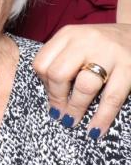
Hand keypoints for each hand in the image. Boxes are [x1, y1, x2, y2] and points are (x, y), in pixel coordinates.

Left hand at [34, 23, 130, 137]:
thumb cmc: (101, 44)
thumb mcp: (78, 42)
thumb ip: (62, 59)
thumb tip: (50, 94)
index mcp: (68, 34)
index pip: (42, 62)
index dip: (44, 84)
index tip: (50, 95)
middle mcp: (86, 41)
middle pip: (58, 74)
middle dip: (56, 98)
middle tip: (58, 113)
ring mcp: (109, 53)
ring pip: (84, 86)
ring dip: (75, 108)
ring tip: (71, 121)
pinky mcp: (129, 68)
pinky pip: (112, 98)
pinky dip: (101, 117)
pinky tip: (95, 129)